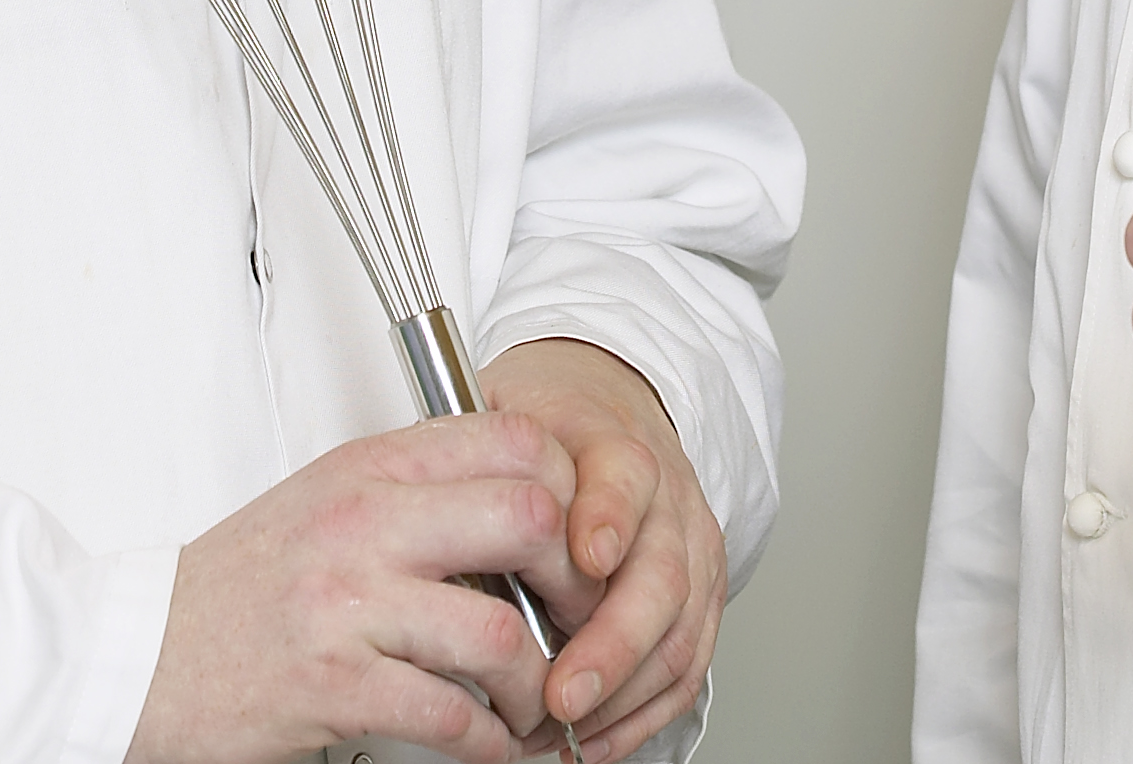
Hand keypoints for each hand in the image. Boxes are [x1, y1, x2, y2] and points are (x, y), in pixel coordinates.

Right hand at [128, 413, 572, 763]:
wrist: (139, 654)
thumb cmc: (237, 588)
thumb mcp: (326, 504)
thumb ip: (413, 493)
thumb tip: (520, 503)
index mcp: (369, 468)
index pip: (515, 440)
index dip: (572, 490)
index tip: (577, 540)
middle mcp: (364, 522)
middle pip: (530, 519)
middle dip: (575, 582)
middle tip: (574, 621)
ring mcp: (348, 603)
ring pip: (501, 633)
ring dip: (534, 685)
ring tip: (530, 703)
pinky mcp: (334, 685)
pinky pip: (449, 715)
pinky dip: (487, 742)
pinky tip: (487, 742)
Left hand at [481, 337, 724, 762]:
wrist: (603, 403)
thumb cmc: (546, 419)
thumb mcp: (503, 408)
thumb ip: (478, 455)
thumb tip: (434, 512)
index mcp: (614, 446)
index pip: (625, 478)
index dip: (608, 519)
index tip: (585, 558)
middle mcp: (665, 503)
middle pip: (661, 578)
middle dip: (613, 646)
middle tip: (560, 691)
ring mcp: (688, 554)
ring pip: (678, 635)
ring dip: (620, 696)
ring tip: (558, 729)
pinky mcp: (698, 599)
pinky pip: (683, 670)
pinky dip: (638, 716)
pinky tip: (591, 738)